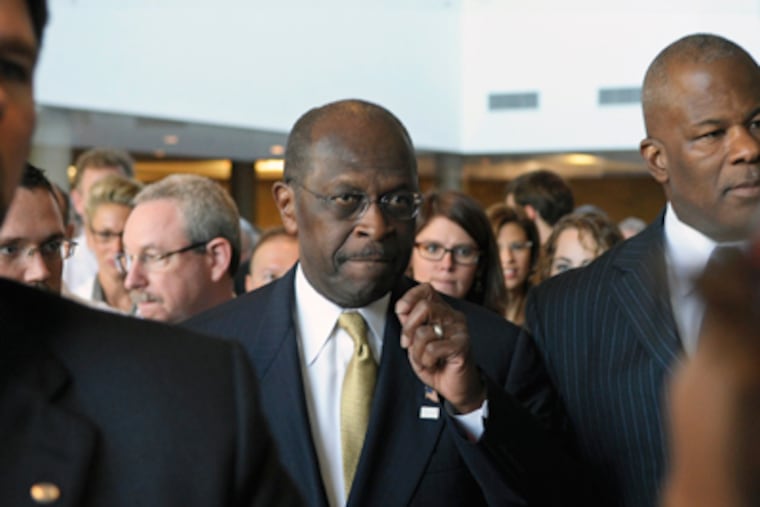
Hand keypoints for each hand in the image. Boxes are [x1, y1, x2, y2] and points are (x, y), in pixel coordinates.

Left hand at [395, 283, 484, 413]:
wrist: (455, 389)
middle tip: (408, 344)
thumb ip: (409, 324)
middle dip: (408, 329)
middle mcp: (453, 316)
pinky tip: (434, 364)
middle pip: (424, 307)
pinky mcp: (463, 344)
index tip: (401, 312)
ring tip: (426, 359)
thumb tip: (401, 308)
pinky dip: (427, 360)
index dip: (410, 297)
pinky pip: (432, 348)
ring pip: (425, 331)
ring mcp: (460, 329)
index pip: (426, 290)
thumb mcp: (416, 343)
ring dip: (417, 351)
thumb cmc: (436, 364)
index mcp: (442, 311)